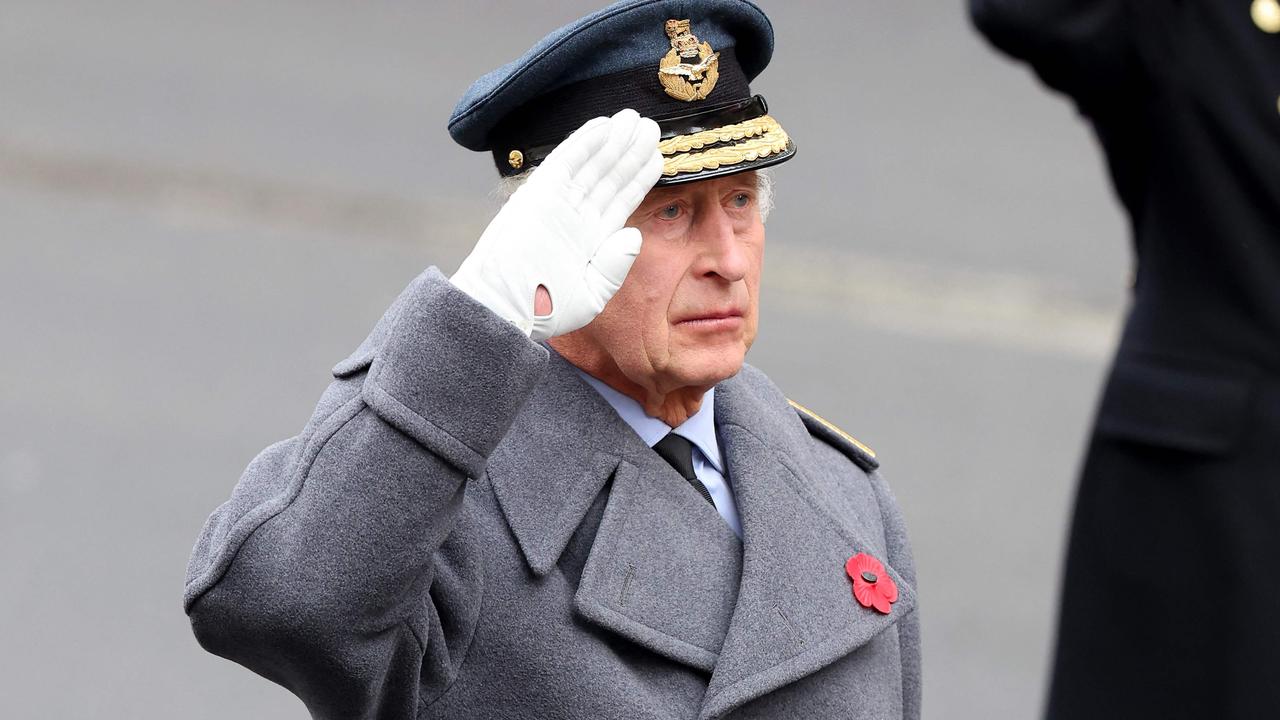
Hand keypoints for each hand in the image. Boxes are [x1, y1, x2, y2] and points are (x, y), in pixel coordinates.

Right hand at [451, 109, 662, 340]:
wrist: (505, 306)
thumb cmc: (544, 309)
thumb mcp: (592, 295)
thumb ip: (615, 266)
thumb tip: (635, 235)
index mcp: (592, 240)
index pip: (621, 201)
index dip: (638, 178)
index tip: (657, 156)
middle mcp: (577, 217)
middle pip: (610, 177)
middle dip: (630, 152)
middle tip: (651, 127)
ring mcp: (558, 204)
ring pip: (592, 166)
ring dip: (613, 142)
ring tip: (634, 119)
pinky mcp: (539, 193)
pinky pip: (565, 162)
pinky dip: (584, 143)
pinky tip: (604, 126)